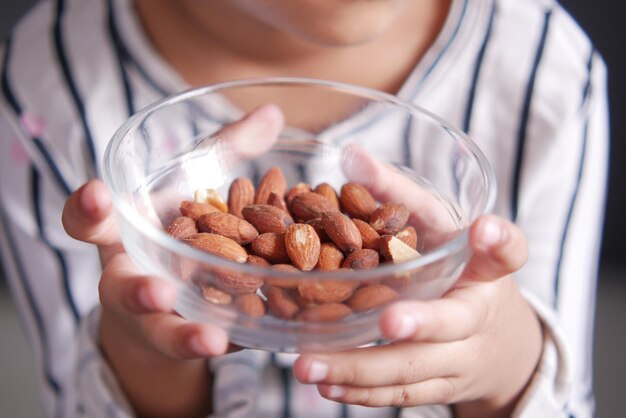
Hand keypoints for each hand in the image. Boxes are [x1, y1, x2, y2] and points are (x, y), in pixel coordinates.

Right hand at [61, 104, 283, 417]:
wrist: (173, 290)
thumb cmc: (180, 226)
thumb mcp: (195, 187)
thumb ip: (226, 152)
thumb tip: (272, 113)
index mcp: (124, 235)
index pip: (91, 223)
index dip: (87, 209)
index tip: (95, 194)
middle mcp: (134, 277)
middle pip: (122, 288)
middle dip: (136, 289)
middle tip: (156, 290)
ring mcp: (159, 316)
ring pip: (160, 329)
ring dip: (182, 335)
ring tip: (210, 339)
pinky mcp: (188, 337)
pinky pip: (202, 344)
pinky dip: (225, 345)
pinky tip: (250, 343)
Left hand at [293, 153, 542, 417]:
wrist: (496, 341)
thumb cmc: (457, 270)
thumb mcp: (437, 229)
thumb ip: (399, 195)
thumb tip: (351, 153)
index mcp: (483, 270)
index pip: (506, 253)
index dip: (499, 241)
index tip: (485, 229)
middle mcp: (477, 314)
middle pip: (453, 322)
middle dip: (421, 323)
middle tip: (387, 322)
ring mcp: (460, 358)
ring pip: (416, 367)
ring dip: (364, 368)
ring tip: (313, 366)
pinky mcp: (439, 387)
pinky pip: (401, 395)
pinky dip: (363, 392)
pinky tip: (325, 385)